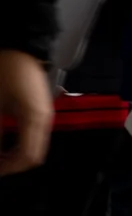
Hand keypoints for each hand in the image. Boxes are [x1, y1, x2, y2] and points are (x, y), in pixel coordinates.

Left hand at [0, 48, 52, 175]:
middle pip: (33, 155)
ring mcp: (42, 114)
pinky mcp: (37, 110)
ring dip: (12, 154)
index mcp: (36, 119)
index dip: (8, 168)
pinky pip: (30, 135)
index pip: (28, 157)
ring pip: (32, 146)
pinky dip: (15, 143)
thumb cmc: (8, 70)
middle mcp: (44, 119)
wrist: (20, 46)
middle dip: (11, 163)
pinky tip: (2, 140)